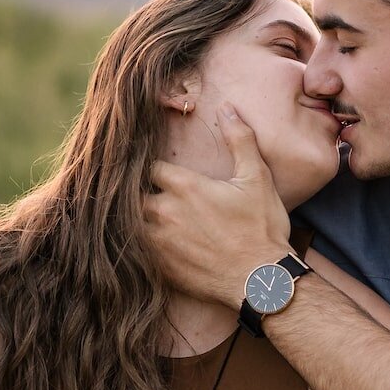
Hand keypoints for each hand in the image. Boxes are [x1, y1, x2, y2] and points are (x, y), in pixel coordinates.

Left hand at [145, 104, 293, 307]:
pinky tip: (144, 242)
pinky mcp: (159, 268)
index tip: (155, 167)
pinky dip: (136, 244)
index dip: (150, 165)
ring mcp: (158, 242)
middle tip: (144, 191)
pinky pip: (134, 251)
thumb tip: (227, 108)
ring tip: (141, 215)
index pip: (149, 166)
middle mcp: (164, 212)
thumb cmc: (262, 228)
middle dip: (137, 191)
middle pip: (131, 194)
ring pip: (128, 222)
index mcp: (184, 186)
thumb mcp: (257, 178)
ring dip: (134, 217)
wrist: (261, 281)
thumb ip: (240, 140)